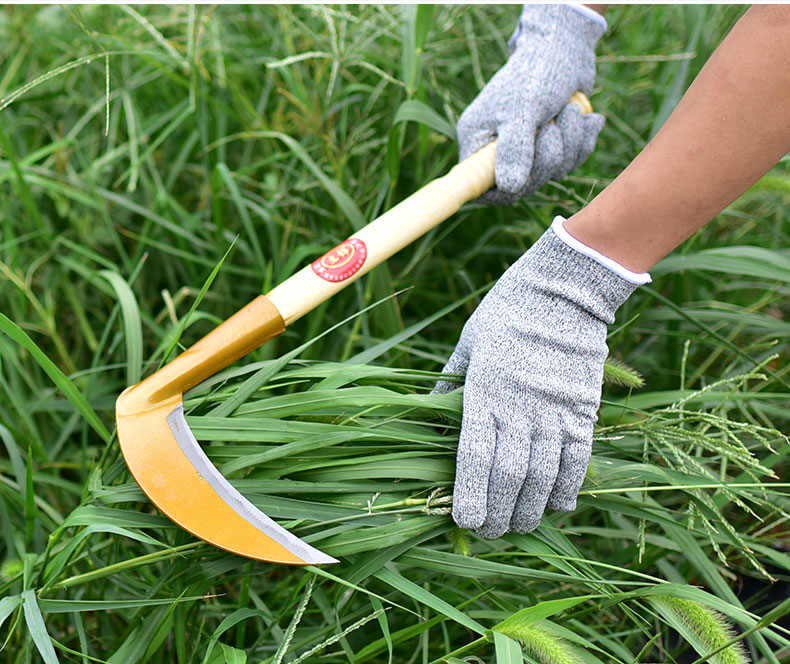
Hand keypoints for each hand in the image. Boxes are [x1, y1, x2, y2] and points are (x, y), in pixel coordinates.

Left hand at [435, 218, 646, 537]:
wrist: (563, 290)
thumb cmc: (506, 314)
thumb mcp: (467, 345)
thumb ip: (449, 387)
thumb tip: (428, 420)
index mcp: (484, 390)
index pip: (474, 455)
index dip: (470, 495)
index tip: (465, 522)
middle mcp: (519, 405)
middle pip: (509, 475)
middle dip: (499, 512)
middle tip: (491, 531)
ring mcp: (554, 409)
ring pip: (544, 474)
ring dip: (532, 508)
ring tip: (521, 525)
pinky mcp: (582, 408)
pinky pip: (577, 458)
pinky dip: (568, 487)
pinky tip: (557, 505)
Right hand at [457, 5, 605, 204]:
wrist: (566, 48)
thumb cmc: (538, 72)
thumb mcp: (523, 110)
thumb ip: (515, 149)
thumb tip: (510, 189)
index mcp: (477, 139)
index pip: (480, 185)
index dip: (504, 189)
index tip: (527, 179)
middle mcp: (497, 148)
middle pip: (523, 184)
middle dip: (550, 157)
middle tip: (557, 125)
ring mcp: (526, 149)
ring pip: (551, 173)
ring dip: (571, 143)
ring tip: (572, 111)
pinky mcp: (550, 146)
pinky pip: (569, 163)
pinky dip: (582, 142)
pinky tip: (587, 119)